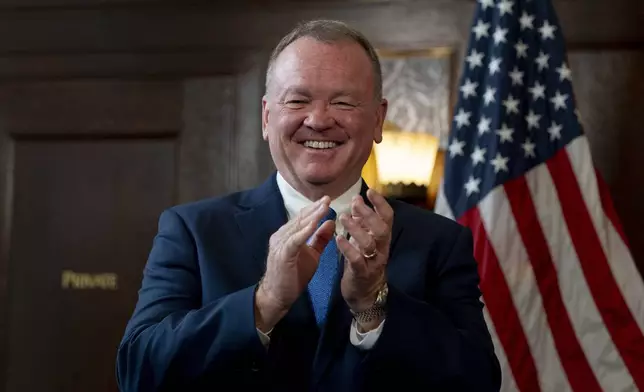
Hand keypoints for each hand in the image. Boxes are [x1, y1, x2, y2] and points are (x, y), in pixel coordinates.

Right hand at [255, 197, 335, 331]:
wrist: (277, 296)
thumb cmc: (293, 277)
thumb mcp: (312, 255)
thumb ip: (320, 239)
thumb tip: (331, 222)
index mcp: (287, 235)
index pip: (302, 218)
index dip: (314, 209)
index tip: (328, 200)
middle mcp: (281, 236)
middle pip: (300, 219)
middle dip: (314, 208)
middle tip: (328, 198)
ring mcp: (280, 244)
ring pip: (297, 227)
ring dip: (311, 216)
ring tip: (324, 207)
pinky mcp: (282, 254)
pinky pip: (294, 240)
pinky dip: (304, 231)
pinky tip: (314, 224)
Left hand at [337, 189, 392, 317]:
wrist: (364, 294)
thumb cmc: (363, 262)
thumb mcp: (364, 240)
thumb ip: (362, 221)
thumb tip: (357, 199)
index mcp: (382, 239)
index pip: (387, 218)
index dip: (381, 204)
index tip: (370, 191)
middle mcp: (381, 249)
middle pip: (381, 229)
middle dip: (368, 214)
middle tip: (354, 203)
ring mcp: (373, 262)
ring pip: (369, 243)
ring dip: (355, 229)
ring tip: (343, 217)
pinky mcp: (362, 274)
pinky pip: (357, 260)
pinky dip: (348, 248)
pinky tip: (338, 238)